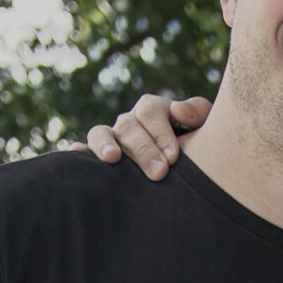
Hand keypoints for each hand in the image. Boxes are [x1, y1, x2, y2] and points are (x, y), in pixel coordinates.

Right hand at [82, 92, 211, 177]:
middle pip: (129, 126)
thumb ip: (199, 112)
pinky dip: (81, 153)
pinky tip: (76, 156)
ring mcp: (115, 138)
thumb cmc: (202, 146)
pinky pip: (87, 151)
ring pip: (101, 133)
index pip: (151, 112)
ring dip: (105, 144)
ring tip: (112, 158)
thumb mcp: (207, 126)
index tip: (173, 156)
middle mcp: (131, 122)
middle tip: (159, 172)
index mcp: (154, 111)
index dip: (160, 132)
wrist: (196, 169)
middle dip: (143, 149)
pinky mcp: (105, 156)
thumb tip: (177, 109)